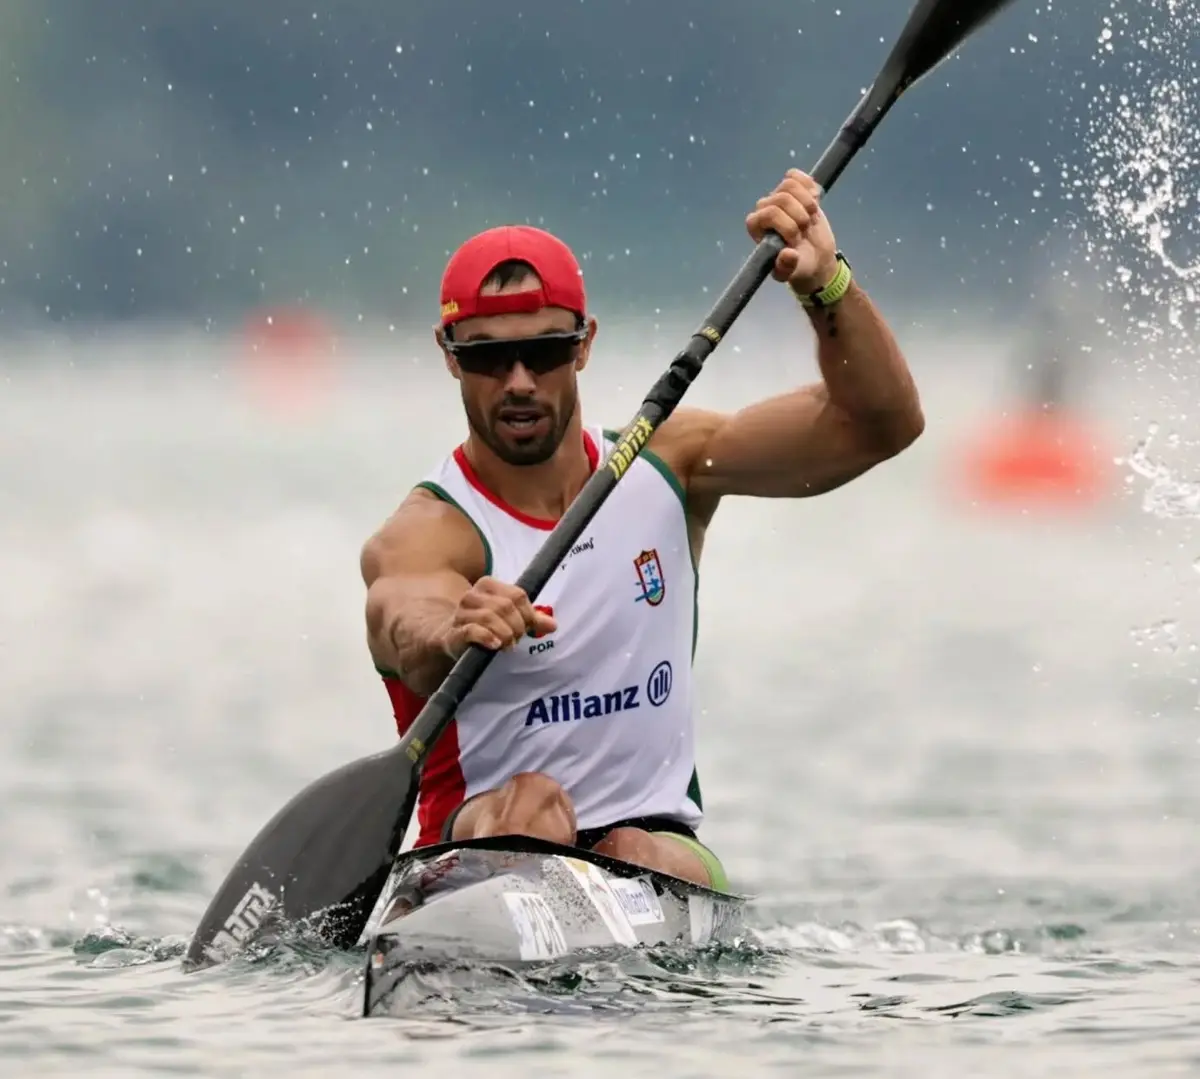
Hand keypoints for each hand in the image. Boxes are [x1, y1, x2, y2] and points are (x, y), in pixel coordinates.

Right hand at [440, 576, 556, 656]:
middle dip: (517, 626)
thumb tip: (553, 625)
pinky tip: (496, 644)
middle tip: (517, 639)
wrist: (451, 637)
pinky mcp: (454, 632)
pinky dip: (487, 637)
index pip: (517, 595)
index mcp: (488, 585)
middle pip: (505, 607)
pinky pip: (472, 630)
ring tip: (508, 645)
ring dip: (505, 634)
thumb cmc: (486, 625)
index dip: (528, 613)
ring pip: (490, 618)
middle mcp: (473, 595)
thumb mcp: (509, 617)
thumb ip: (531, 619)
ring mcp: (461, 613)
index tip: (529, 627)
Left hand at [745, 169, 839, 292]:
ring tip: (810, 218)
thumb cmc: (798, 266)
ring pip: (790, 185)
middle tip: (805, 231)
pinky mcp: (794, 189)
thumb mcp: (790, 273)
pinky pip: (797, 176)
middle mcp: (764, 208)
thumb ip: (785, 267)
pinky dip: (810, 187)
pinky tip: (814, 201)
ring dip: (807, 203)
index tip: (796, 240)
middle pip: (782, 198)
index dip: (787, 225)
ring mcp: (779, 197)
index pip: (770, 213)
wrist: (815, 258)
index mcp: (756, 226)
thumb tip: (788, 254)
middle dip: (800, 216)